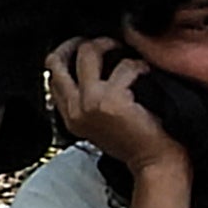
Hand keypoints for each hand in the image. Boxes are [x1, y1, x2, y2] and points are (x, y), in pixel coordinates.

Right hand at [39, 34, 170, 171]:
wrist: (155, 164)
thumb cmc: (135, 144)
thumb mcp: (100, 123)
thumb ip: (86, 100)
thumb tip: (89, 63)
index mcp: (70, 116)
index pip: (52, 76)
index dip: (66, 55)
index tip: (84, 46)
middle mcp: (75, 110)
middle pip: (59, 59)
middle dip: (82, 42)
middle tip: (106, 43)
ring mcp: (90, 104)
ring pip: (88, 53)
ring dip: (110, 45)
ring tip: (128, 55)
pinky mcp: (111, 100)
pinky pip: (124, 65)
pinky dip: (139, 65)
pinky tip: (147, 73)